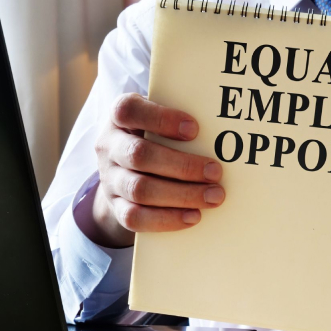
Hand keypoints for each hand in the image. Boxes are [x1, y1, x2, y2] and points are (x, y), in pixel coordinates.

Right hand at [83, 93, 224, 247]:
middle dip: (182, 166)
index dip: (161, 119)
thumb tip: (221, 134)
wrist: (125, 170)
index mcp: (118, 117)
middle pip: (139, 155)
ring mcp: (109, 179)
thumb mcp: (159, 122)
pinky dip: (167, 219)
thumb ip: (179, 123)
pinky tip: (194, 216)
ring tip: (214, 196)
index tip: (195, 129)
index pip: (129, 111)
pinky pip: (135, 218)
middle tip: (216, 172)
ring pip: (140, 190)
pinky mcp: (116, 207)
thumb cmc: (154, 137)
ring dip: (182, 195)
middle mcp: (108, 147)